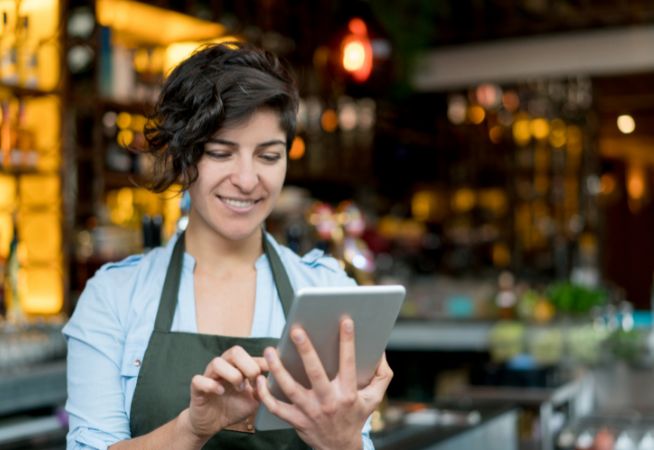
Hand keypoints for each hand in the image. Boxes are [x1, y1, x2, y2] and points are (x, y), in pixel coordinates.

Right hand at [185, 345, 267, 438]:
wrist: (213, 423)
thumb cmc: (233, 407)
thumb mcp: (253, 399)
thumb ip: (263, 388)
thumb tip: (276, 377)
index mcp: (237, 367)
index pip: (249, 354)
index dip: (261, 361)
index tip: (270, 372)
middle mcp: (223, 367)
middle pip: (234, 351)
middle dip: (248, 365)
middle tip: (253, 380)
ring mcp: (209, 376)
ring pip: (217, 362)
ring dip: (232, 375)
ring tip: (239, 388)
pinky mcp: (196, 388)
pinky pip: (199, 379)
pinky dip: (211, 385)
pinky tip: (220, 392)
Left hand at [256, 318, 392, 449]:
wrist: (340, 448)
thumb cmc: (356, 415)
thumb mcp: (374, 398)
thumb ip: (382, 374)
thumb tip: (380, 351)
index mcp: (348, 393)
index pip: (348, 364)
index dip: (348, 342)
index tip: (345, 321)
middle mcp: (328, 402)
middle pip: (315, 373)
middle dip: (306, 351)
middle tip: (296, 330)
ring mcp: (310, 412)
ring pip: (291, 388)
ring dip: (279, 369)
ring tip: (270, 350)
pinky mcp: (296, 420)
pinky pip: (276, 407)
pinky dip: (265, 395)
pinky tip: (259, 379)